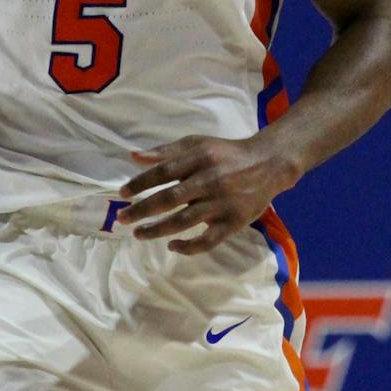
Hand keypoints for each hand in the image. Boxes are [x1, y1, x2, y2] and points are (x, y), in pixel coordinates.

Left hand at [117, 135, 297, 254]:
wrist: (268, 164)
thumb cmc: (225, 153)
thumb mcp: (197, 143)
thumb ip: (166, 151)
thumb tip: (134, 156)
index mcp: (199, 158)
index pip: (163, 172)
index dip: (140, 183)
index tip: (122, 194)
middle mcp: (210, 180)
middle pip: (170, 198)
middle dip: (142, 210)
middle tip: (122, 219)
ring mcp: (222, 203)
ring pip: (185, 221)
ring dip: (158, 230)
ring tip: (138, 234)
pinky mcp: (234, 222)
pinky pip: (209, 240)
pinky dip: (189, 246)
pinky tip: (172, 245)